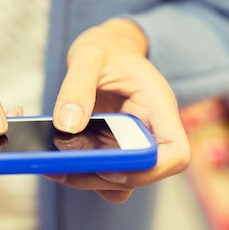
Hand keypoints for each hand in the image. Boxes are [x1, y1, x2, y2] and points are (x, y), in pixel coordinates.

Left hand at [49, 19, 190, 202]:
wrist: (105, 48)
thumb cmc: (105, 48)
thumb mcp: (89, 55)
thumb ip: (77, 86)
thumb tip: (67, 126)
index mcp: (158, 106)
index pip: (176, 153)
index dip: (150, 169)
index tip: (111, 167)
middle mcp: (151, 130)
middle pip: (143, 174)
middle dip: (104, 177)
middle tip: (62, 166)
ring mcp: (133, 144)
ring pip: (121, 181)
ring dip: (88, 179)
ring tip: (52, 164)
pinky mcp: (114, 149)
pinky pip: (104, 174)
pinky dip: (81, 173)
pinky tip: (55, 159)